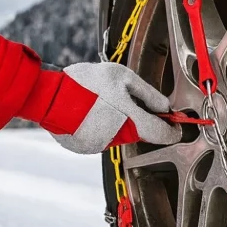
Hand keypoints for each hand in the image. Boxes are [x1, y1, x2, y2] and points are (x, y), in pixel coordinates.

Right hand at [46, 62, 181, 153]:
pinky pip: (100, 137)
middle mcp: (119, 139)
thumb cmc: (86, 83)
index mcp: (132, 122)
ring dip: (116, 121)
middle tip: (123, 98)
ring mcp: (102, 146)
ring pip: (118, 134)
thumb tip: (165, 107)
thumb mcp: (123, 77)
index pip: (162, 134)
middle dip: (136, 118)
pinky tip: (88, 111)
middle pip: (138, 132)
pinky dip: (99, 126)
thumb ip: (148, 93)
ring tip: (99, 101)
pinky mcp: (86, 148)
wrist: (49, 97)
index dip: (172, 130)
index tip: (177, 126)